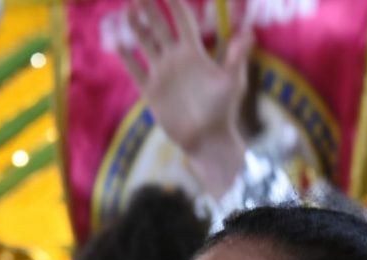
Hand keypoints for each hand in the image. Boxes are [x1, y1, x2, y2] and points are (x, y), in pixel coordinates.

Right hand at [120, 0, 252, 192]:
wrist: (208, 139)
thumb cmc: (224, 111)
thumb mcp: (233, 82)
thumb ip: (237, 57)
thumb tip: (248, 32)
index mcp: (194, 53)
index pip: (183, 20)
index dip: (174, 3)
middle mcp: (176, 59)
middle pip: (160, 27)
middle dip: (150, 8)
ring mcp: (162, 74)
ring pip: (145, 44)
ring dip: (136, 27)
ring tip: (127, 9)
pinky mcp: (151, 91)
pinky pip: (136, 71)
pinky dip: (127, 58)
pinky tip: (118, 44)